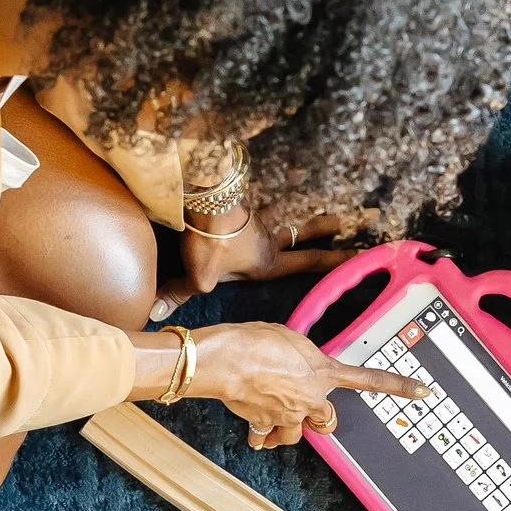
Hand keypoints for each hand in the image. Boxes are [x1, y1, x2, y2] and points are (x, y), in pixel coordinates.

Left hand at [154, 213, 352, 312]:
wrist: (202, 199)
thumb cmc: (210, 241)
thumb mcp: (199, 276)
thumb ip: (181, 294)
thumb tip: (156, 311)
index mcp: (267, 260)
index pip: (306, 262)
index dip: (330, 263)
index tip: (355, 257)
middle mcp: (268, 239)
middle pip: (301, 233)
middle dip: (322, 230)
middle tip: (343, 224)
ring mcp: (255, 218)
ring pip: (282, 214)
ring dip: (296, 211)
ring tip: (314, 204)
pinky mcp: (240, 203)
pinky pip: (257, 204)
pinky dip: (267, 199)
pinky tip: (259, 199)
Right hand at [186, 322, 429, 449]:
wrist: (225, 360)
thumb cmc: (254, 341)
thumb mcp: (290, 337)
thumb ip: (304, 356)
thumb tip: (301, 368)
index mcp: (322, 373)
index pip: (369, 380)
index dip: (398, 387)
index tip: (422, 391)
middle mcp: (310, 399)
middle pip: (327, 422)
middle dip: (319, 419)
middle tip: (306, 410)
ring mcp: (287, 416)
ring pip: (296, 435)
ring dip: (287, 429)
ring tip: (272, 416)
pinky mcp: (263, 425)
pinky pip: (264, 437)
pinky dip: (260, 436)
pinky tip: (253, 431)